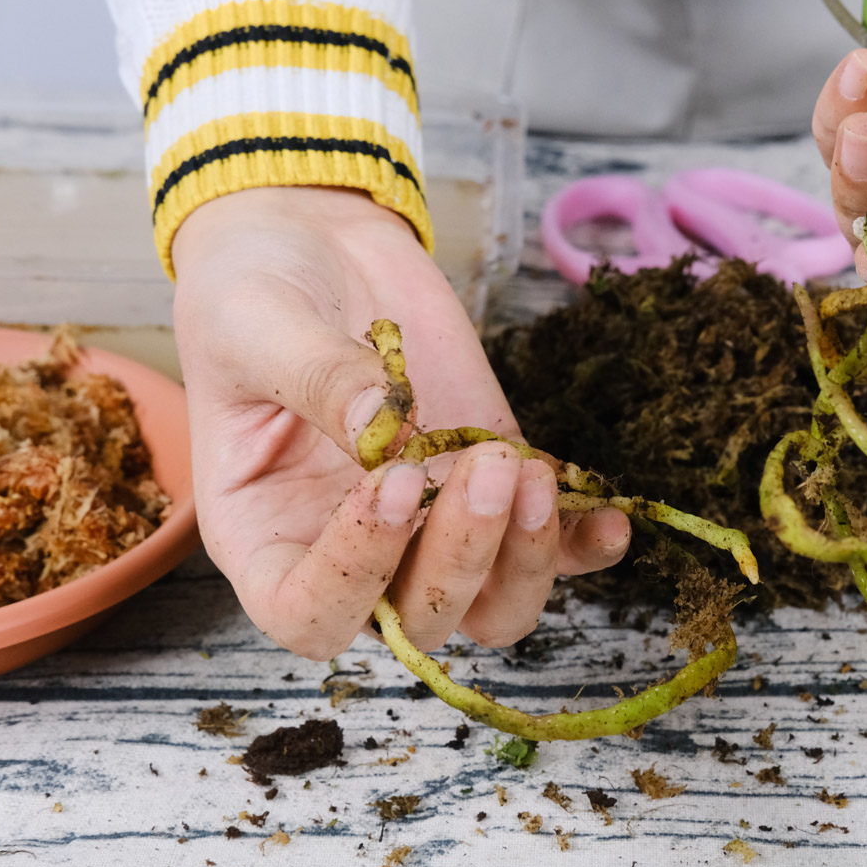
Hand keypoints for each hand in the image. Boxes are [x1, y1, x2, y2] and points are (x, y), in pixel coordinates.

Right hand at [171, 187, 629, 660]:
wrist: (316, 246)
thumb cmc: (254, 293)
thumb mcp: (259, 326)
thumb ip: (318, 380)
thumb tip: (392, 428)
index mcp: (266, 536)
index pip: (309, 612)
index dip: (355, 576)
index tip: (389, 485)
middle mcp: (355, 552)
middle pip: (417, 620)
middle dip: (461, 558)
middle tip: (486, 467)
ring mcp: (432, 527)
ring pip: (492, 607)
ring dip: (526, 559)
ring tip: (535, 475)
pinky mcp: (498, 489)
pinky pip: (552, 551)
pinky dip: (584, 545)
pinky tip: (613, 518)